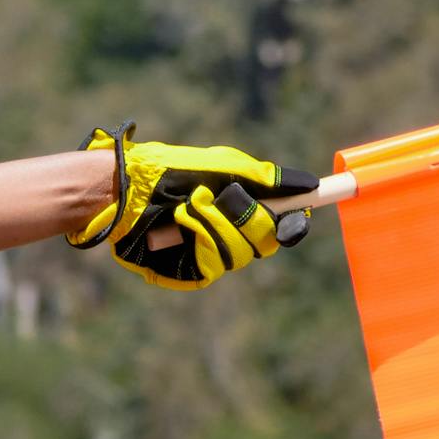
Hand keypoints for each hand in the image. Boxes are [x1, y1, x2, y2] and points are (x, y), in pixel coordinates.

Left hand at [66, 121, 316, 289]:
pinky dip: (200, 236)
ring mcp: (211, 255)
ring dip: (217, 223)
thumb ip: (266, 178)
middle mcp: (232, 235)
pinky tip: (180, 221)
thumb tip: (309, 185)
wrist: (130, 190)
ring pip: (239, 253)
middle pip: (265, 243)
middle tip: (229, 198)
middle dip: (250, 219)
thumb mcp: (225, 166)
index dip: (292, 224)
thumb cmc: (175, 172)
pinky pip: (214, 264)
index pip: (281, 226)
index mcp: (245, 210)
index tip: (295, 216)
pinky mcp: (190, 272)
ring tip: (191, 204)